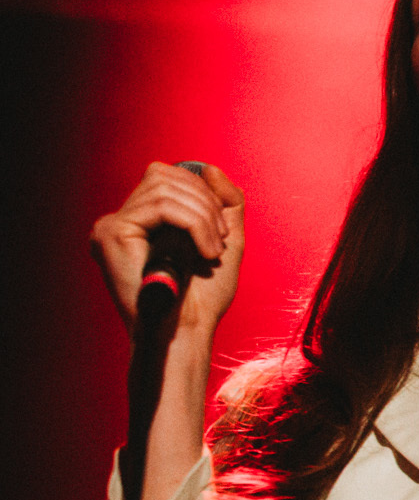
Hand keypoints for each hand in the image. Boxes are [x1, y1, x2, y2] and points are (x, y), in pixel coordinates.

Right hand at [90, 162, 244, 336]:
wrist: (188, 332)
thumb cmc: (204, 297)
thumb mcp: (226, 240)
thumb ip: (224, 202)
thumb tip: (207, 167)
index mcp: (140, 222)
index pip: (167, 178)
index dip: (202, 192)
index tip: (222, 230)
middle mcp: (119, 221)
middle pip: (164, 176)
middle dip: (204, 201)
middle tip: (222, 240)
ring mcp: (110, 226)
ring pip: (165, 189)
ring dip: (203, 216)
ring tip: (214, 250)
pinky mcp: (111, 233)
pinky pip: (161, 206)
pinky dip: (195, 224)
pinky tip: (205, 252)